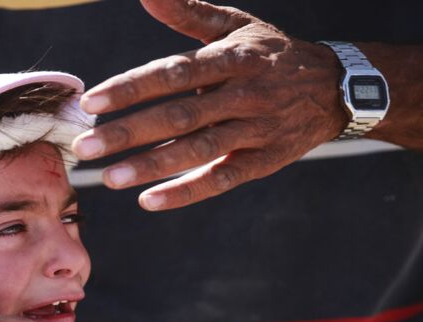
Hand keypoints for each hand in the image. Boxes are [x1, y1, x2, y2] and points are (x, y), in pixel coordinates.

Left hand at [72, 0, 347, 209]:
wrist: (337, 88)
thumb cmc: (271, 54)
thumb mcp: (237, 26)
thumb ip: (189, 13)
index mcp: (232, 58)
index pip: (174, 74)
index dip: (133, 88)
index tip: (92, 103)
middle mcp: (244, 94)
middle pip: (180, 115)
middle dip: (129, 133)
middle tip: (85, 148)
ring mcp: (256, 129)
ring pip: (198, 150)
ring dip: (152, 167)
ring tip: (109, 179)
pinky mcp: (265, 161)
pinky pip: (223, 178)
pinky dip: (186, 191)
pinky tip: (149, 202)